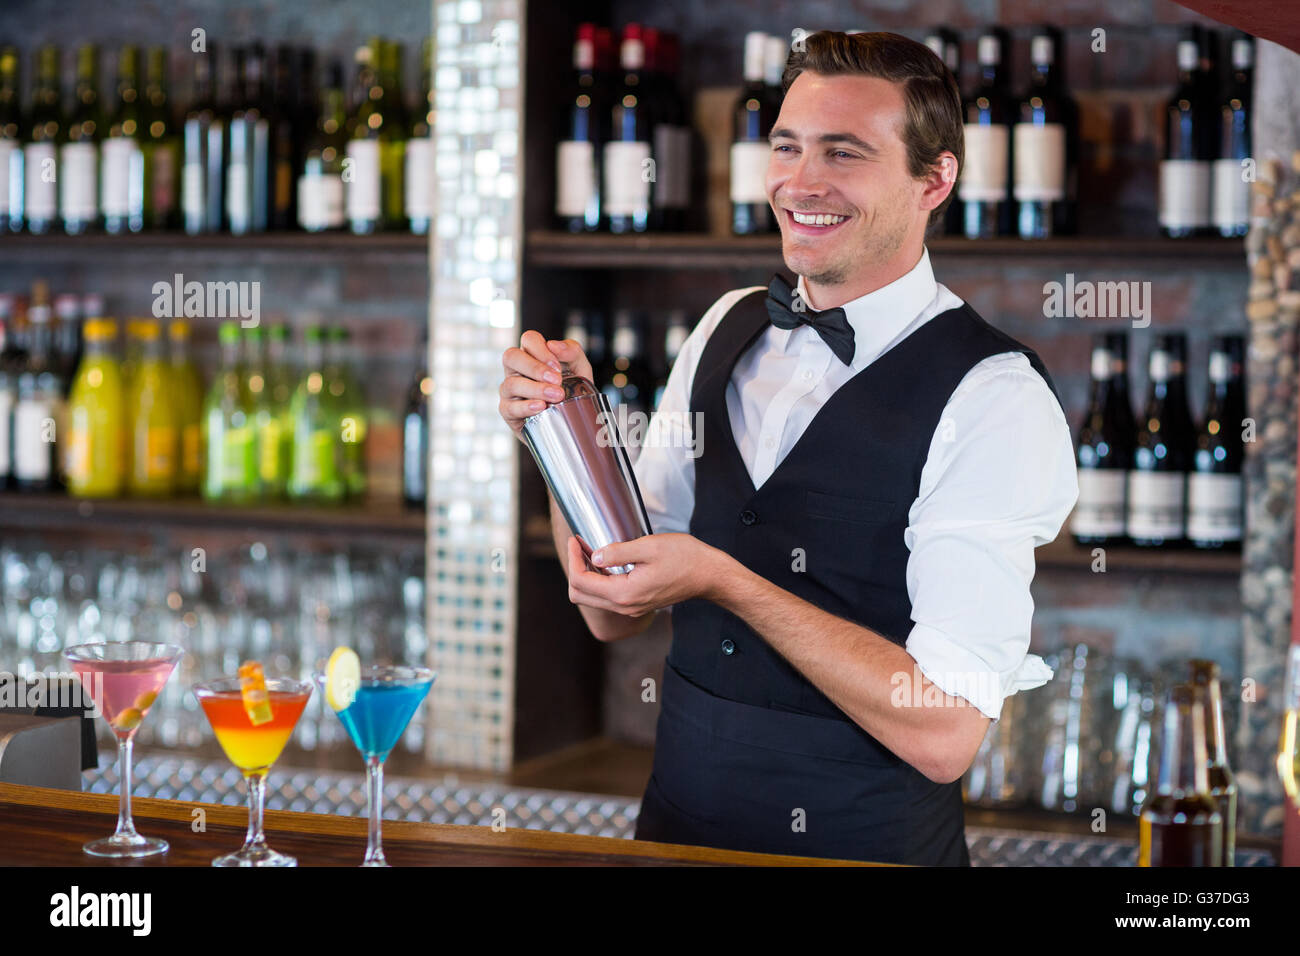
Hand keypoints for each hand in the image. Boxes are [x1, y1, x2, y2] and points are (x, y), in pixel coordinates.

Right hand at [498, 331, 594, 440]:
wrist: (570, 422)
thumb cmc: (571, 391)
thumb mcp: (580, 370)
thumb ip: (573, 353)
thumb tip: (554, 345)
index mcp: (532, 355)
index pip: (528, 339)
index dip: (541, 349)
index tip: (557, 366)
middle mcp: (516, 370)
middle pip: (511, 356)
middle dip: (534, 368)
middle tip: (557, 381)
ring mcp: (509, 390)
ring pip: (511, 383)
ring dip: (535, 389)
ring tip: (556, 396)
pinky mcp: (508, 411)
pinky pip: (510, 407)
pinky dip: (526, 406)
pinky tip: (541, 407)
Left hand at [564, 533, 724, 616]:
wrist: (709, 575)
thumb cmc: (685, 558)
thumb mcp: (649, 547)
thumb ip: (618, 552)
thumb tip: (594, 556)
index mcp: (625, 593)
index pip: (581, 583)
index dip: (573, 559)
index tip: (575, 540)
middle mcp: (625, 606)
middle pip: (581, 595)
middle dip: (574, 568)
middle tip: (579, 544)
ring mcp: (631, 608)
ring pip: (592, 597)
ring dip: (586, 574)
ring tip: (589, 549)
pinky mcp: (637, 603)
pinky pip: (607, 596)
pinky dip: (599, 579)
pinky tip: (605, 560)